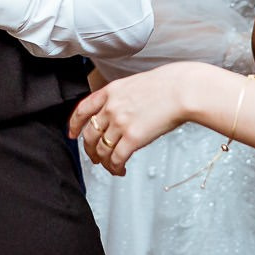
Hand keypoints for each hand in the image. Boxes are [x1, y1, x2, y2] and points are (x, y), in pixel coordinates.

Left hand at [67, 63, 205, 175]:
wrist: (182, 90)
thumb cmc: (167, 86)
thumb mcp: (135, 84)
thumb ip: (122, 98)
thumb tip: (119, 113)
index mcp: (110, 92)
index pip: (82, 110)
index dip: (74, 124)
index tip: (72, 133)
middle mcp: (111, 108)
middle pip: (89, 134)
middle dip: (89, 149)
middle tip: (94, 157)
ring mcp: (120, 123)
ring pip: (102, 150)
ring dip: (104, 162)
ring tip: (111, 166)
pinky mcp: (132, 139)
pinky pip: (116, 159)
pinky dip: (115, 168)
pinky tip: (120, 170)